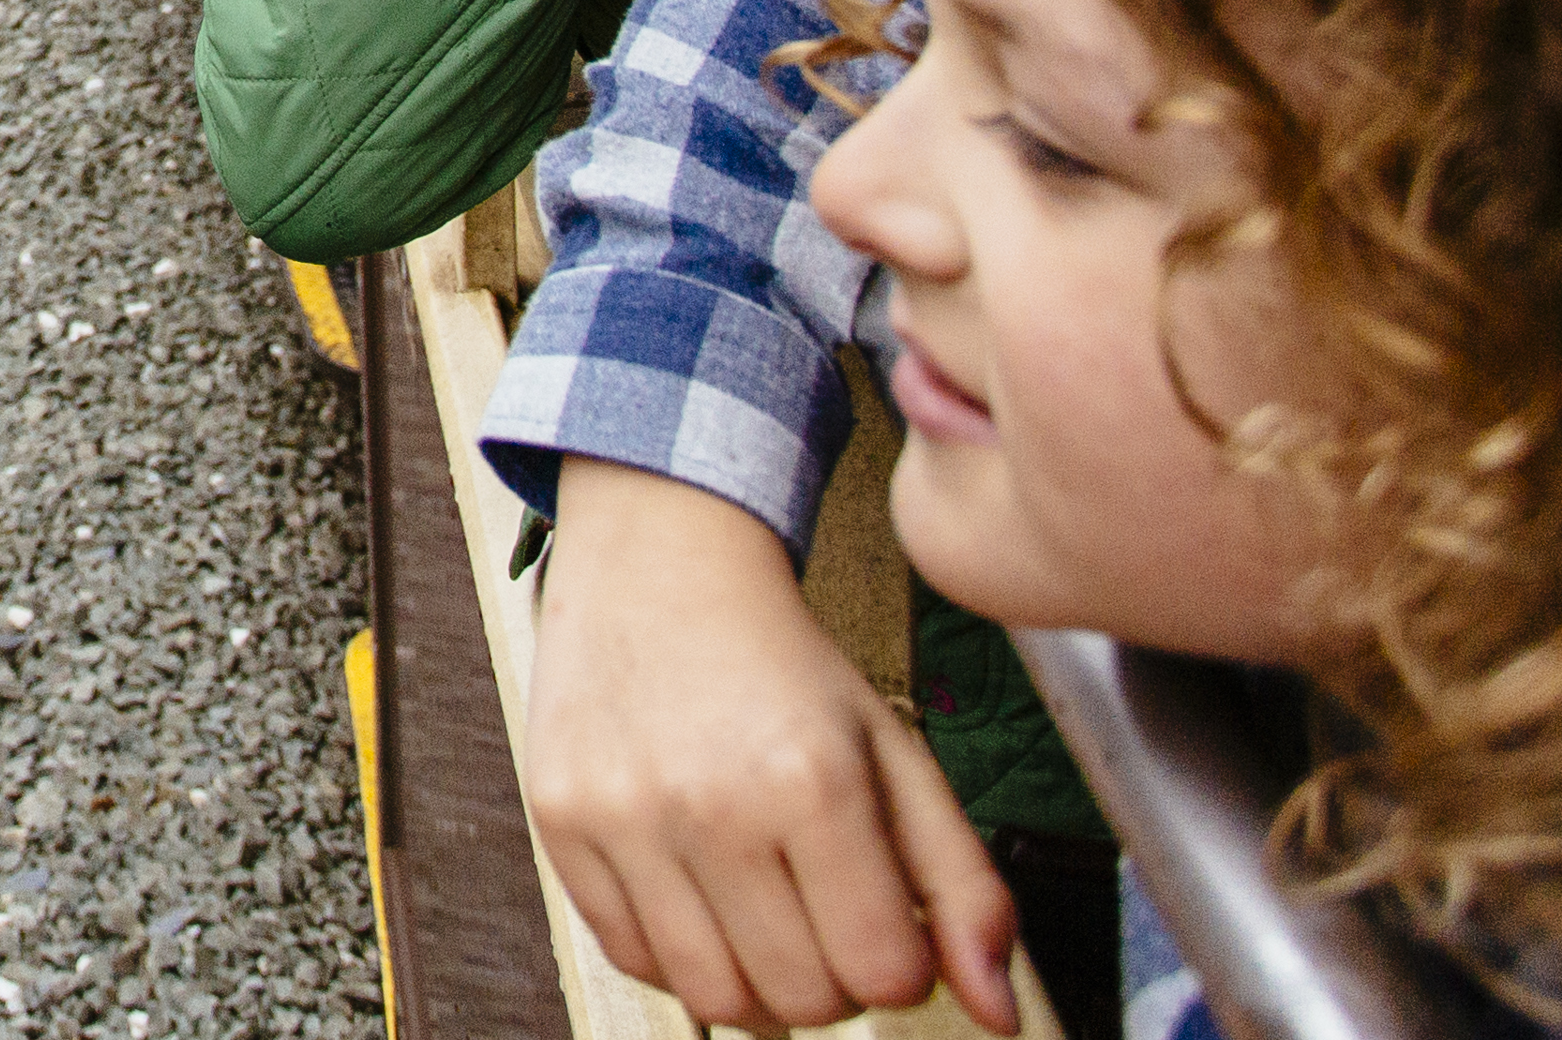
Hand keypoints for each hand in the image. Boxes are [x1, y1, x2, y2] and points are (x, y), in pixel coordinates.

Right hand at [525, 458, 1020, 1034]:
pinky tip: (701, 900)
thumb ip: (965, 887)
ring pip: (714, 999)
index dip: (900, 965)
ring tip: (767, 921)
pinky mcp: (561, 821)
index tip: (885, 920)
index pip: (884, 974)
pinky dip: (678, 957)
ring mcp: (625, 817)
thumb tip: (1000, 1015)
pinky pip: (630, 959)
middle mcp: (711, 804)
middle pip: (800, 1000)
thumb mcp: (896, 755)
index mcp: (813, 780)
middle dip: (833, 980)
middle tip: (825, 919)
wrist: (659, 567)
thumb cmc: (781, 665)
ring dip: (757, 985)